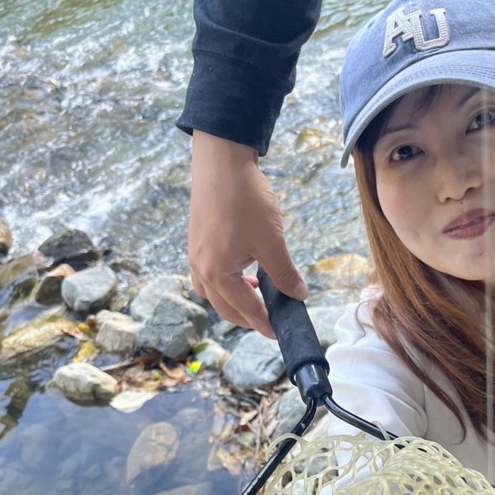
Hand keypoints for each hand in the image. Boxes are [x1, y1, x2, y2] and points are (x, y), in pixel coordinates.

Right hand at [188, 133, 308, 335]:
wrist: (221, 161)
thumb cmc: (244, 200)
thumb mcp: (271, 241)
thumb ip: (284, 273)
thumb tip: (298, 295)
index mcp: (215, 274)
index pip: (244, 309)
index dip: (264, 323)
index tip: (279, 333)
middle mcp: (200, 268)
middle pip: (224, 307)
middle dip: (247, 318)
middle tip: (269, 321)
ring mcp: (196, 254)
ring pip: (213, 292)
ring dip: (234, 301)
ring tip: (257, 295)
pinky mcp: (198, 241)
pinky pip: (209, 274)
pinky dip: (226, 283)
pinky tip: (244, 273)